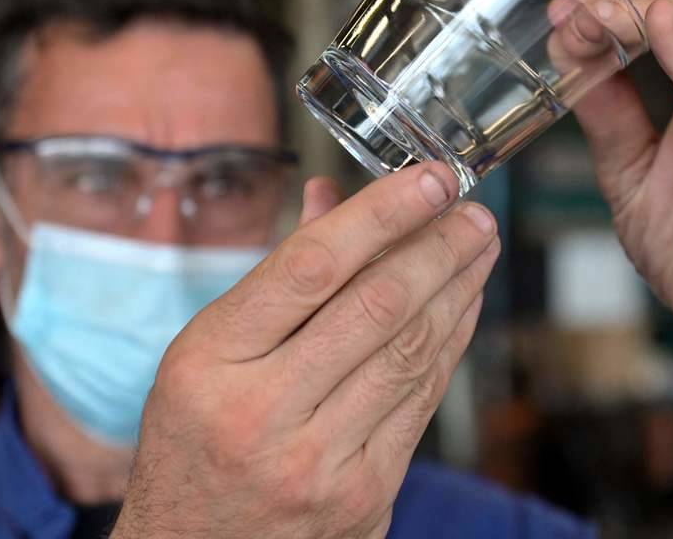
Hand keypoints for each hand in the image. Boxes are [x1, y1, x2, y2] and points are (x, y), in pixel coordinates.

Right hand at [111, 162, 498, 537]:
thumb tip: (332, 199)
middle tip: (472, 208)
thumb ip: (277, 276)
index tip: (428, 178)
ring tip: (478, 245)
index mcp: (210, 362)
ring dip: (457, 287)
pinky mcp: (365, 494)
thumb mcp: (205, 353)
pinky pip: (422, 400)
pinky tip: (463, 305)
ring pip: (412, 351)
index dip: (382, 213)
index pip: (311, 266)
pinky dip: (451, 342)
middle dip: (438, 245)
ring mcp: (319, 461)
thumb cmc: (194, 442)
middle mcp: (262, 412)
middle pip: (377, 306)